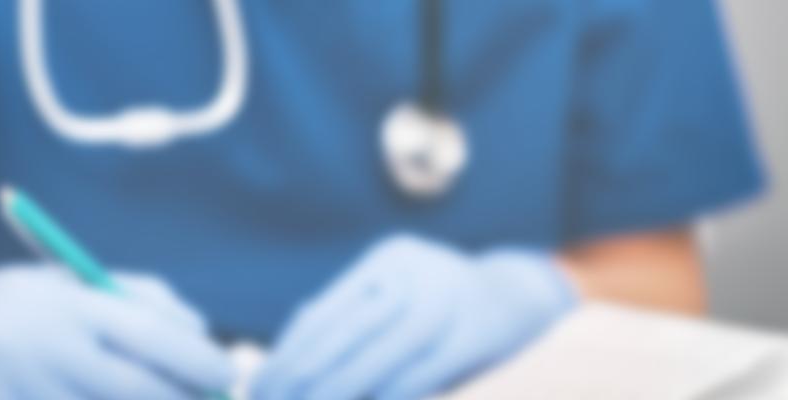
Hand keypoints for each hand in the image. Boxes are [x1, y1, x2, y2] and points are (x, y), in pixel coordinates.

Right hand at [0, 264, 231, 399]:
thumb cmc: (19, 307)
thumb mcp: (71, 285)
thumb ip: (144, 301)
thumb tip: (203, 335)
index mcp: (63, 305)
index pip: (148, 337)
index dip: (198, 362)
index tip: (228, 375)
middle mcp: (39, 349)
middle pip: (135, 391)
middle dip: (180, 399)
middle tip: (207, 398)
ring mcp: (17, 390)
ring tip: (158, 395)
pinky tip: (99, 398)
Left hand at [254, 234, 577, 399]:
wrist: (528, 294)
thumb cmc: (449, 308)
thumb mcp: (400, 301)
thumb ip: (352, 321)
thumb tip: (286, 352)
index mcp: (389, 259)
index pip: (325, 311)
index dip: (287, 354)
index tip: (258, 387)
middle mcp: (418, 271)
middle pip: (345, 332)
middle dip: (303, 378)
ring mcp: (450, 299)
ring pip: (380, 354)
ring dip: (340, 391)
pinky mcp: (476, 334)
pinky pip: (423, 371)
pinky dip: (391, 394)